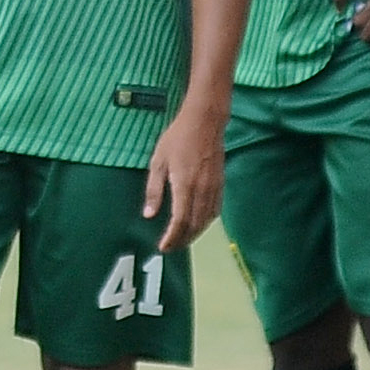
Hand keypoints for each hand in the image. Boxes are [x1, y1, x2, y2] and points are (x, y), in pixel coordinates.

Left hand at [143, 101, 227, 252]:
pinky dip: (206, 222)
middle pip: (194, 226)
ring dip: (194, 234)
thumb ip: (154, 190)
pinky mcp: (220, 184)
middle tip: (170, 247)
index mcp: (184, 185)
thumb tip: (149, 215)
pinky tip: (198, 224)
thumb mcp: (158, 161)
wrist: (205, 122)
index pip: (179, 222)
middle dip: (182, 240)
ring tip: (182, 239)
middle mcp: (201, 191)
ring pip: (206, 221)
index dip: (172, 238)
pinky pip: (214, 211)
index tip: (163, 246)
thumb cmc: (178, 138)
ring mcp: (213, 188)